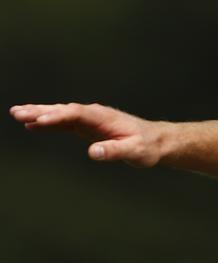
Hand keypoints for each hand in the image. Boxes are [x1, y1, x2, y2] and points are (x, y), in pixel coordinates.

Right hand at [10, 103, 165, 165]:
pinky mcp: (87, 127)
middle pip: (63, 110)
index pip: (76, 114)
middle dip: (40, 111)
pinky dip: (48, 123)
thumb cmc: (147, 146)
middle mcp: (94, 114)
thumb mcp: (135, 151)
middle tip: (17, 113)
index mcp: (103, 117)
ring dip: (39, 114)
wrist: (156, 141)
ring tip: (16, 114)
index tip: (39, 121)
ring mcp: (89, 119)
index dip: (57, 116)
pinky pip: (63, 122)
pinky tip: (31, 125)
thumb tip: (93, 152)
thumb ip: (115, 151)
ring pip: (60, 114)